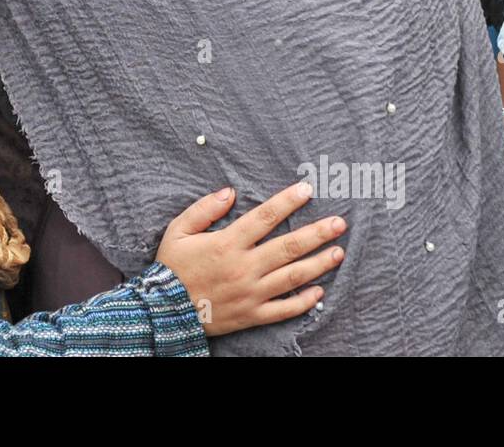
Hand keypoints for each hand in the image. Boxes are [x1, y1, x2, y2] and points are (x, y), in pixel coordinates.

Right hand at [156, 182, 346, 336]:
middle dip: (318, 233)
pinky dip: (304, 301)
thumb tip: (230, 192)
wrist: (163, 310)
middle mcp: (244, 267)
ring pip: (293, 277)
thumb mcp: (177, 230)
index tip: (306, 189)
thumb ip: (204, 209)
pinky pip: (284, 309)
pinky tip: (320, 291)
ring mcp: (251, 293)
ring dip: (319, 264)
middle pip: (289, 247)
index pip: (265, 217)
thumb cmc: (171, 267)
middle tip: (340, 223)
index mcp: (228, 243)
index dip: (287, 201)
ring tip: (339, 252)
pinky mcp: (252, 315)